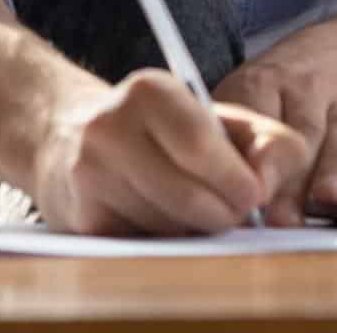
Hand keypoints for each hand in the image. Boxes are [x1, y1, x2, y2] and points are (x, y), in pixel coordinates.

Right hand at [27, 69, 306, 235]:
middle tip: (237, 215)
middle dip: (223, 213)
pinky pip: (144, 245)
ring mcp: (89, 175)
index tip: (255, 196)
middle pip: (186, 195)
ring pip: (167, 226)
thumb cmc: (164, 130)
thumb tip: (266, 188)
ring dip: (196, 230)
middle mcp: (109, 128)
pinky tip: (166, 220)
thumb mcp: (218, 119)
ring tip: (200, 213)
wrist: (70, 137)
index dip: (234, 179)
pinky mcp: (81, 218)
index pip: (198, 145)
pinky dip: (167, 241)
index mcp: (149, 92)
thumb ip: (266, 141)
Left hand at [214, 0, 336, 220]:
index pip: (251, 119)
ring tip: (326, 198)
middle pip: (296, 137)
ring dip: (333, 167)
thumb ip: (234, 141)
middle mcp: (303, 88)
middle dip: (289, 179)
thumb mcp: (253, 95)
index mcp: (260, 84)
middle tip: (280, 219)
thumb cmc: (293, 84)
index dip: (249, 157)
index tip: (245, 191)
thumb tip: (210, 195)